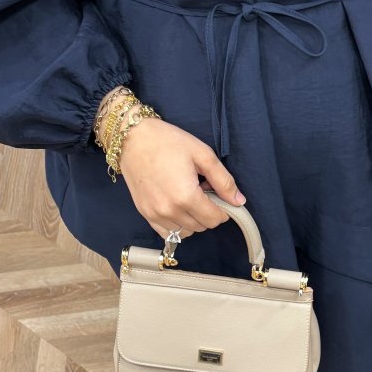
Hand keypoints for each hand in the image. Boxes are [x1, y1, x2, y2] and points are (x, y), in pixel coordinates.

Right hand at [118, 117, 245, 242]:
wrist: (132, 138)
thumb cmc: (167, 141)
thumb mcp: (202, 154)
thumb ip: (223, 180)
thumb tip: (239, 201)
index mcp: (186, 196)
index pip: (215, 219)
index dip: (223, 209)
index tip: (218, 195)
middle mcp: (169, 210)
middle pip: (202, 226)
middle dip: (208, 212)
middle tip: (202, 190)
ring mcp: (155, 214)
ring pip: (186, 232)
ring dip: (193, 219)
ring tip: (188, 197)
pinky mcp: (145, 213)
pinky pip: (167, 233)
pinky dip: (177, 225)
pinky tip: (177, 206)